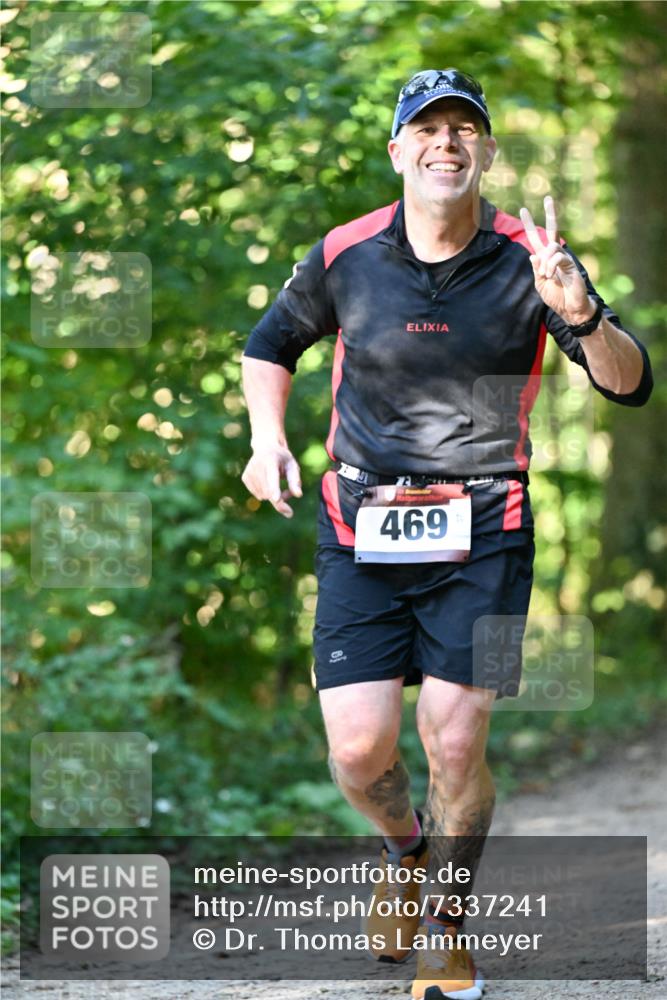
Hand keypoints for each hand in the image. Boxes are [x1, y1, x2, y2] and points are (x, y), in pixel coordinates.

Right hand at [241, 443, 301, 518]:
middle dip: (281, 498)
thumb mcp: (292, 466)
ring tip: (277, 483)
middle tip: (288, 492)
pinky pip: (259, 495)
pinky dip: (265, 495)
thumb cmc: (282, 458)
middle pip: (269, 492)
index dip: (274, 489)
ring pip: (264, 496)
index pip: (273, 477)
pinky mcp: (245, 478)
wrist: (265, 447)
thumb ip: (295, 481)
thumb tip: (299, 495)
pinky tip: (268, 483)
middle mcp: (257, 464)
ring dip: (273, 496)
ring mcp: (249, 471)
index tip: (276, 499)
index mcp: (271, 459)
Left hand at [520, 196, 595, 325]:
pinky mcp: (570, 263)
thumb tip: (533, 255)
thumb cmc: (556, 297)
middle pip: (551, 230)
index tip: (523, 210)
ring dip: (546, 262)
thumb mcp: (540, 284)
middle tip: (548, 199)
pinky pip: (558, 257)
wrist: (570, 308)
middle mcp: (554, 255)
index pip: (535, 238)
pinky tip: (552, 276)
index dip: (528, 225)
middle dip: (550, 214)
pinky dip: (551, 266)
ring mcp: (563, 258)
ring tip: (547, 276)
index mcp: (544, 259)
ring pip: (551, 247)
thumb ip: (536, 270)